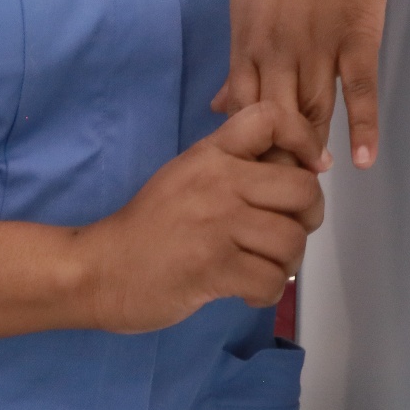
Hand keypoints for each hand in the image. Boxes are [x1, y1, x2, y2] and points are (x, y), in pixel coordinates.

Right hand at [73, 103, 327, 333]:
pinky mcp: (213, 268)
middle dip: (308, 217)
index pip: (272, 117)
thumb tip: (298, 167)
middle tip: (289, 231)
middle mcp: (219, 182)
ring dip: (288, 262)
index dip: (305, 137)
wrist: (97, 270)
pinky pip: (271, 280)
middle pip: (302, 188)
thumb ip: (234, 165)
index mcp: (212, 154)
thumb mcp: (188, 176)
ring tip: (265, 266)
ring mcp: (217, 225)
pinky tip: (248, 289)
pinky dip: (268, 291)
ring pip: (292, 240)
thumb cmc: (148, 226)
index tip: (312, 165)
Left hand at [217, 0, 392, 167]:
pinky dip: (363, 128)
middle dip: (277, 157)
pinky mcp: (357, 36)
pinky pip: (358, 91)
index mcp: (245, 36)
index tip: (250, 172)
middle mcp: (276, 46)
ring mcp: (318, 43)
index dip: (246, 144)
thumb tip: (220, 103)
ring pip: (314, 111)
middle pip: (274, 119)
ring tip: (315, 181)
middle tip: (282, 191)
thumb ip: (239, 55)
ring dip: (315, 148)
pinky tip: (363, 160)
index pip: (241, 108)